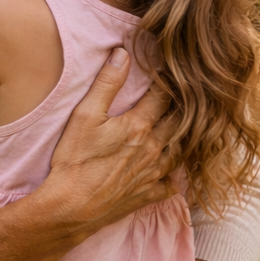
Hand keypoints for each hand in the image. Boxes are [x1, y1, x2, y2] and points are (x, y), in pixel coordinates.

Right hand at [37, 48, 175, 238]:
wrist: (72, 206)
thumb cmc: (75, 160)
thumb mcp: (84, 116)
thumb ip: (106, 84)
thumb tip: (122, 54)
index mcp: (139, 126)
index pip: (163, 97)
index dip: (168, 83)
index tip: (172, 71)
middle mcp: (153, 149)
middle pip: (178, 124)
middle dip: (183, 108)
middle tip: (186, 97)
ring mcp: (153, 174)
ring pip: (179, 153)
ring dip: (182, 139)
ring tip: (182, 130)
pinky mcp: (148, 194)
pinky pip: (171, 184)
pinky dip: (174, 176)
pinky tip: (171, 172)